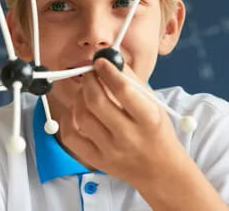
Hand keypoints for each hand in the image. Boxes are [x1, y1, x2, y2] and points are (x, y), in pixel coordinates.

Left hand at [59, 58, 185, 184]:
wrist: (159, 170)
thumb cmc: (155, 131)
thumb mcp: (154, 104)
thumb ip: (132, 81)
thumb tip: (110, 59)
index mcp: (148, 120)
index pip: (123, 90)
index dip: (108, 71)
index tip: (100, 61)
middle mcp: (129, 137)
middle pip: (96, 102)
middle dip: (89, 80)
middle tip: (90, 73)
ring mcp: (110, 151)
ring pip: (81, 116)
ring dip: (79, 96)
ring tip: (86, 91)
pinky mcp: (97, 161)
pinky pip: (71, 136)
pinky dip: (69, 119)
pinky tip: (77, 111)